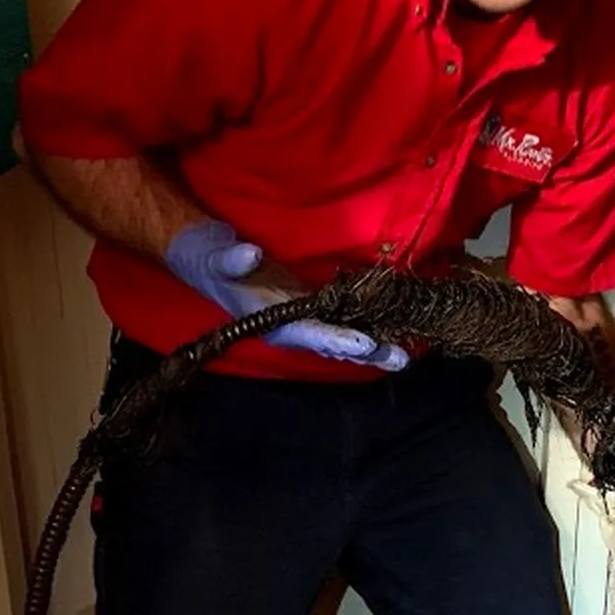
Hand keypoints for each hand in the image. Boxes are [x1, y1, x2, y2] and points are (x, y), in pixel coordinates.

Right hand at [164, 220, 407, 369]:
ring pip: (343, 337)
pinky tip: (392, 332)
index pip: (309, 333)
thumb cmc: (214, 260)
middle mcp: (292, 327)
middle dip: (367, 352)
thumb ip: (233, 259)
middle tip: (401, 359)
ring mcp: (303, 318)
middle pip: (334, 344)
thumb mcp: (219, 258)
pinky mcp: (311, 307)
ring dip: (373, 347)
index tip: (365, 344)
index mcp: (273, 321)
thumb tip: (251, 255)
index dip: (337, 339)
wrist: (210, 261)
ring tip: (404, 356)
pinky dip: (366, 327)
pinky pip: (342, 321)